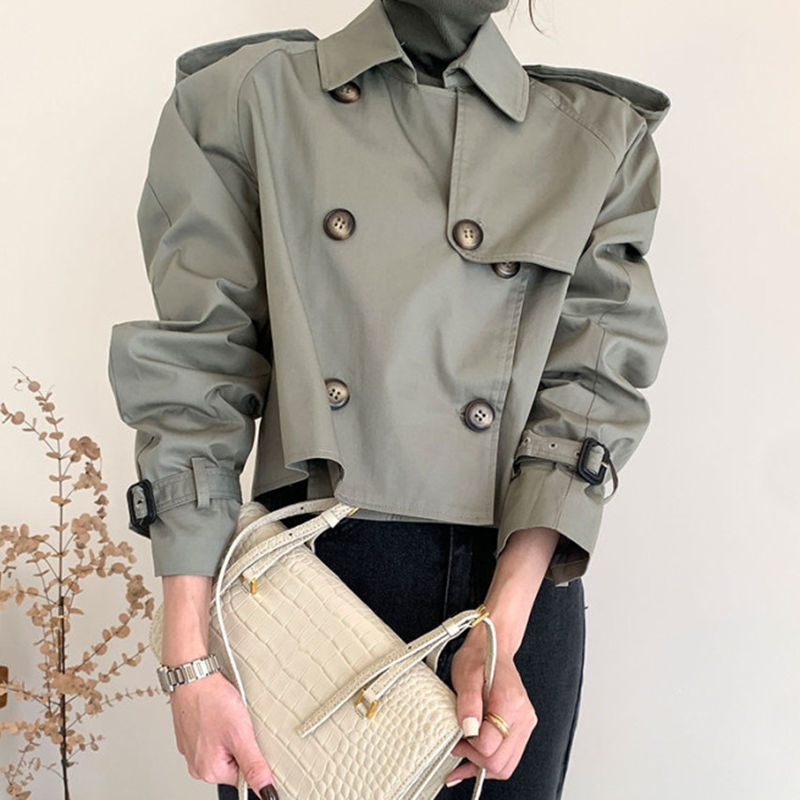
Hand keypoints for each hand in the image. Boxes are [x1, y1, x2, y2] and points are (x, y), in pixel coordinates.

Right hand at [168, 669, 279, 797]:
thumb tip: (267, 791)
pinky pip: (211, 738)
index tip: (247, 735)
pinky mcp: (189, 737)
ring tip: (226, 716)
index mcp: (209, 771)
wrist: (193, 675)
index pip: (243, 776)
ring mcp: (191, 751)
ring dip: (229, 735)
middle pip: (232, 763)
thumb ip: (255, 766)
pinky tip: (218, 713)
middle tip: (236, 723)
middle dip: (239, 743)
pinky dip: (218, 727)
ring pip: (222, 749)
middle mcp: (197, 766)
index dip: (251, 754)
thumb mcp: (241, 734)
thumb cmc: (213, 700)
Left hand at [443, 628, 536, 785]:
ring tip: (464, 753)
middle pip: (500, 763)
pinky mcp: (522, 728)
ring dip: (482, 765)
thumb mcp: (466, 675)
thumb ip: (468, 703)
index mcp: (510, 703)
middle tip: (458, 746)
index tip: (457, 736)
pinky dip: (489, 762)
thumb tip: (469, 730)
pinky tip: (473, 759)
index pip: (489, 745)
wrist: (492, 647)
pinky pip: (508, 758)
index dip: (469, 746)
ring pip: (506, 766)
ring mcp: (525, 724)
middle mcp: (523, 717)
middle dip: (474, 760)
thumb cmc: (480, 658)